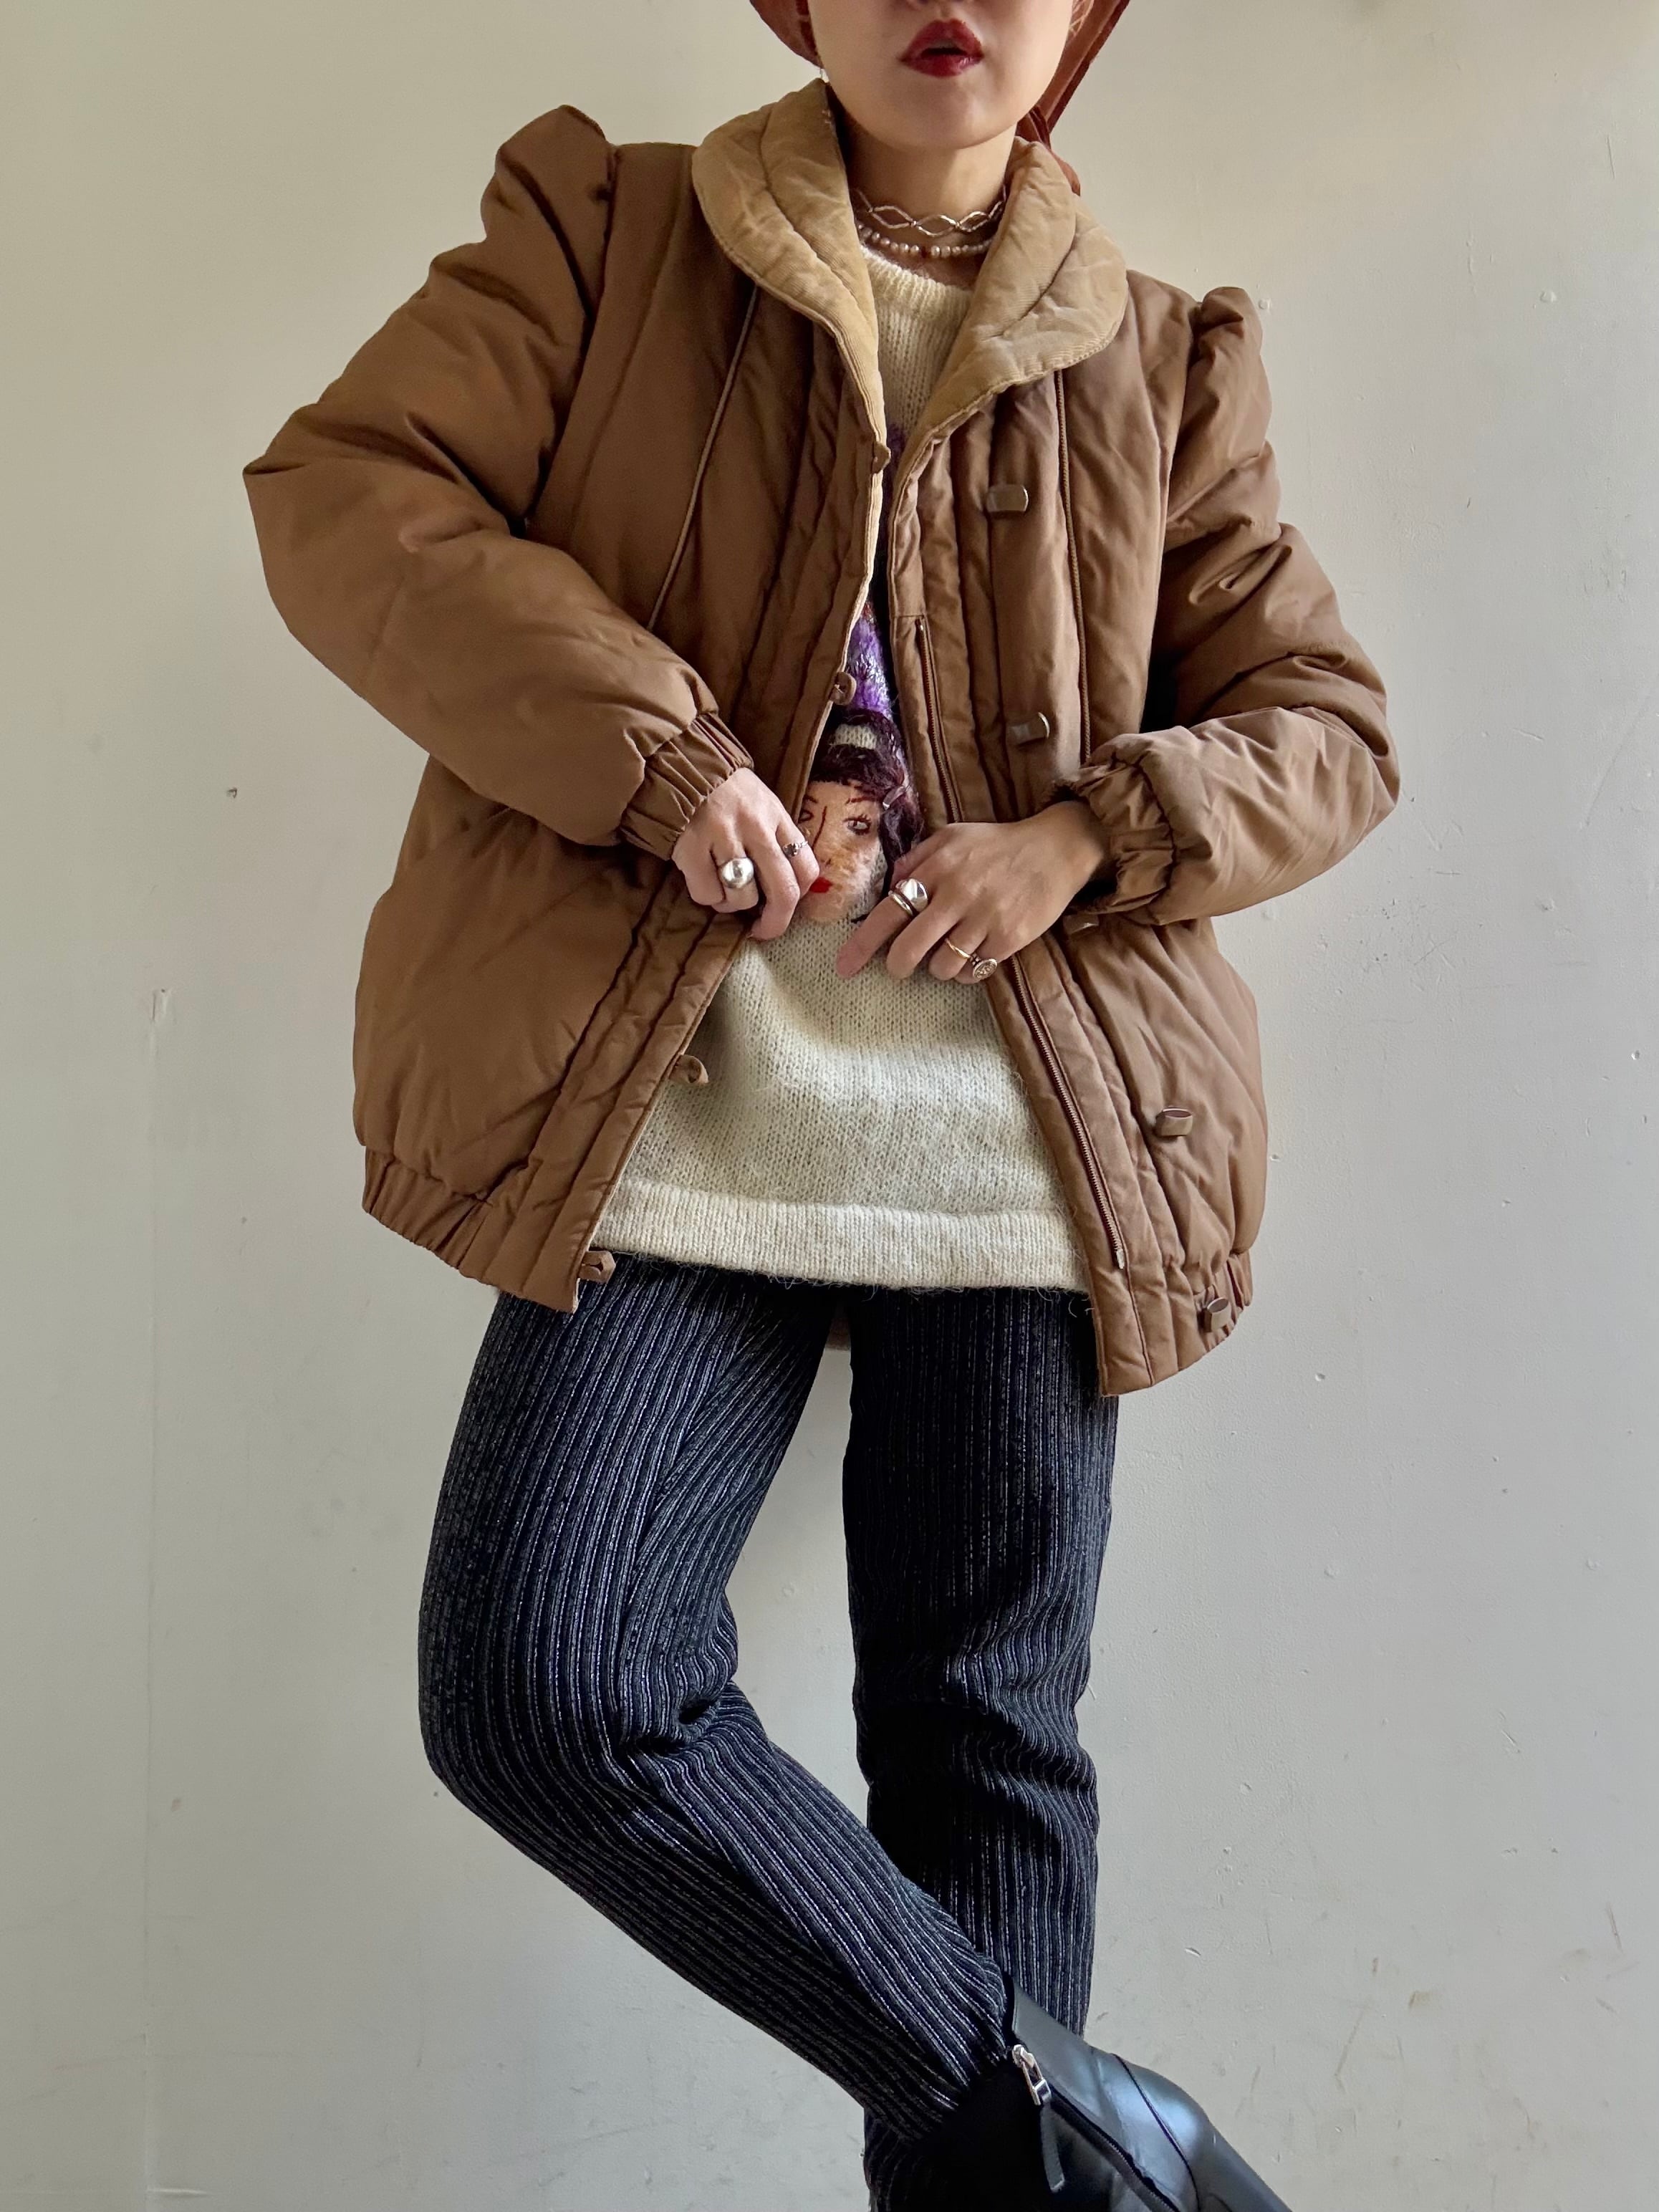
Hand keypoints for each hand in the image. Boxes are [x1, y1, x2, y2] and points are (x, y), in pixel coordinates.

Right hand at [671, 769, 819, 942]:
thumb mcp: (762, 804)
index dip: (800, 897)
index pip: (807, 868)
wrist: (679, 764)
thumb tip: (789, 888)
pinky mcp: (692, 847)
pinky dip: (706, 896)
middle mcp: (756, 827)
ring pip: (742, 897)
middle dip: (776, 922)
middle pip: (783, 891)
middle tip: (762, 931)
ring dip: (732, 904)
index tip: (784, 907)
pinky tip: (701, 877)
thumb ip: (777, 838)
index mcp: (777, 816)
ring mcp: (723, 837)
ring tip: (721, 887)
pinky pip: (707, 894)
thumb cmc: (725, 791)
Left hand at [834, 801, 1113, 981]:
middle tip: (900, 966)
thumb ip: (916, 860)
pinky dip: (966, 970)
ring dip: (937, 966)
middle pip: (909, 949)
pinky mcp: (1008, 938)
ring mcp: (984, 918)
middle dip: (897, 965)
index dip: (862, 944)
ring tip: (950, 949)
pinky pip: (972, 971)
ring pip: (940, 966)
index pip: (889, 911)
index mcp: (937, 867)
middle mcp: (957, 894)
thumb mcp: (952, 837)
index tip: (844, 967)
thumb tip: (889, 888)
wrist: (1056, 848)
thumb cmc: (998, 844)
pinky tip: (975, 952)